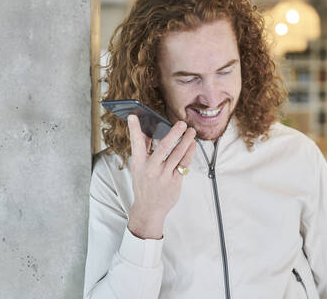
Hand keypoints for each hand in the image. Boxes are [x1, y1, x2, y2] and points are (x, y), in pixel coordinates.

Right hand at [126, 114, 196, 238]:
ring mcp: (164, 176)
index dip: (134, 129)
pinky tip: (193, 144)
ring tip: (191, 131)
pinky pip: (185, 164)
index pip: (136, 143)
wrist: (148, 210)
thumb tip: (147, 130)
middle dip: (174, 133)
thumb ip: (144, 150)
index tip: (133, 116)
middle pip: (164, 147)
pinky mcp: (175, 182)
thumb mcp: (138, 168)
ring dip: (186, 141)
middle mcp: (151, 169)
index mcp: (139, 164)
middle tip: (182, 123)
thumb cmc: (144, 185)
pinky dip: (190, 152)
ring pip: (178, 154)